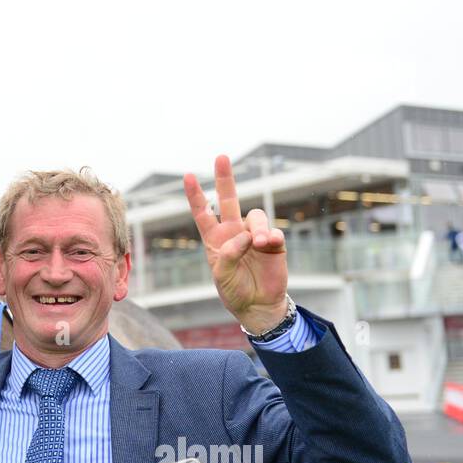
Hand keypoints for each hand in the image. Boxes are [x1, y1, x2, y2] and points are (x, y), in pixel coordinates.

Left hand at [183, 154, 288, 331]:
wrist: (258, 306)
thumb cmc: (234, 291)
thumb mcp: (221, 276)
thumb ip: (227, 255)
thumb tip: (246, 237)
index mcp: (215, 239)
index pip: (203, 213)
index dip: (196, 195)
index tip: (188, 176)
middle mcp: (234, 232)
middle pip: (228, 200)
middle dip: (225, 178)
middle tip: (221, 157)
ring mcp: (254, 236)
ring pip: (255, 216)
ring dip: (257, 227)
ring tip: (259, 243)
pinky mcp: (274, 244)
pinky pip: (273, 232)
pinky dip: (271, 236)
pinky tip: (269, 244)